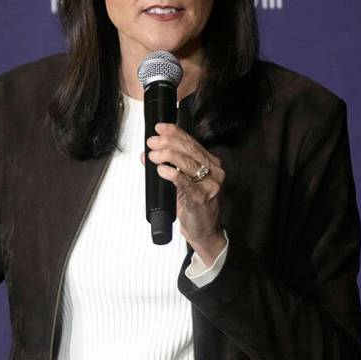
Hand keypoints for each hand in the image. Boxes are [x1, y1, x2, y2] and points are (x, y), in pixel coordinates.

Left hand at [143, 123, 226, 259]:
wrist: (204, 231)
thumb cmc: (194, 206)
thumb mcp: (180, 183)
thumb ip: (167, 166)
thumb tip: (146, 154)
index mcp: (210, 163)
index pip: (191, 142)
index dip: (174, 132)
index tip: (159, 128)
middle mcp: (214, 171)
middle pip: (189, 150)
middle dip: (167, 142)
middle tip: (152, 142)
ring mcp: (210, 184)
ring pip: (188, 163)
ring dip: (167, 156)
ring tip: (152, 155)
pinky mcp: (202, 197)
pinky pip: (185, 181)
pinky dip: (172, 173)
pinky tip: (161, 170)